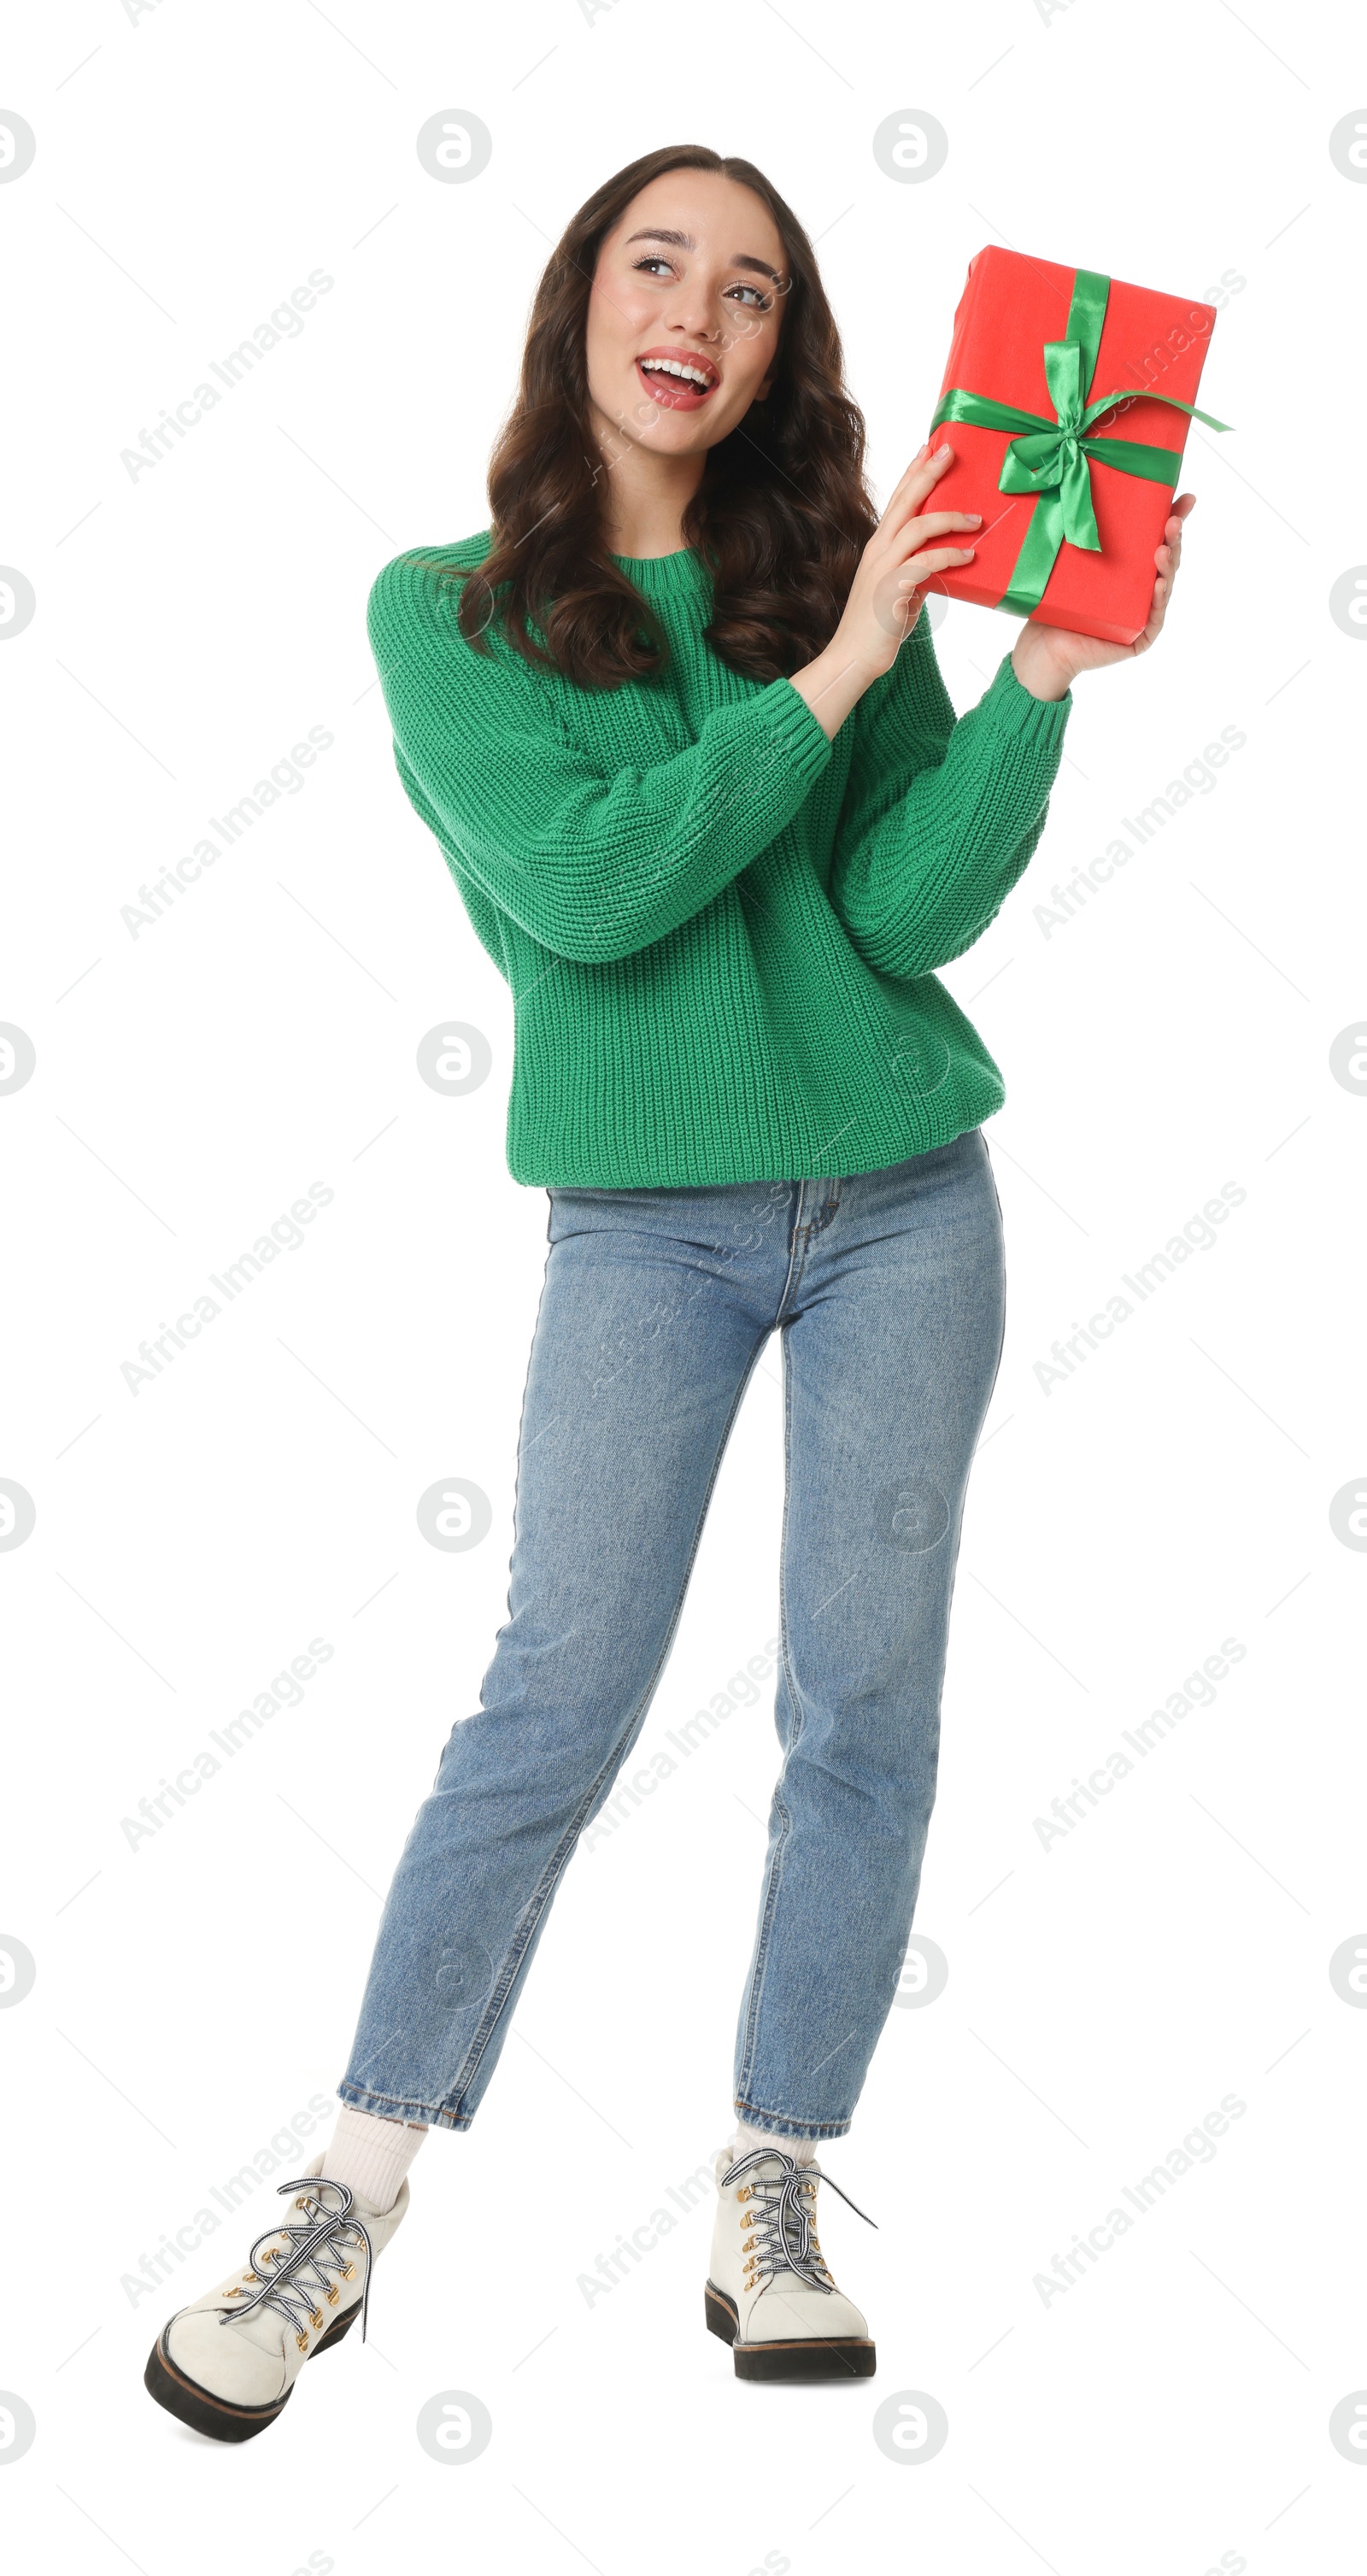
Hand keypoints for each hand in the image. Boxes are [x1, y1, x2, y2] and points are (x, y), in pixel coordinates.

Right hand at [789, 442, 979, 737]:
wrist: (853, 659)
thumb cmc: (877, 627)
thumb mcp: (900, 590)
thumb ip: (917, 570)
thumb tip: (941, 562)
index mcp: (879, 546)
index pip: (897, 500)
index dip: (913, 471)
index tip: (930, 447)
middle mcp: (879, 550)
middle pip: (906, 501)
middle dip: (928, 474)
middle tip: (951, 451)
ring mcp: (883, 568)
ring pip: (918, 527)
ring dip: (950, 519)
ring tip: (976, 520)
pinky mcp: (892, 589)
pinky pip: (925, 564)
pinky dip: (950, 557)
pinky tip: (969, 558)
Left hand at [1010, 492, 1196, 701]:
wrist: (1043, 645)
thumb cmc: (1056, 600)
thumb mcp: (1075, 559)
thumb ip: (1090, 534)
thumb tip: (1090, 488)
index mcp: (1131, 567)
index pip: (1157, 539)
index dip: (1174, 518)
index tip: (1185, 498)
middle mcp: (1141, 589)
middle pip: (1166, 559)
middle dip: (1173, 539)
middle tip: (1172, 522)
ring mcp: (1143, 613)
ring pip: (1165, 586)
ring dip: (1168, 566)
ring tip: (1163, 550)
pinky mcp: (1139, 638)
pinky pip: (1154, 618)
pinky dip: (1159, 600)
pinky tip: (1159, 585)